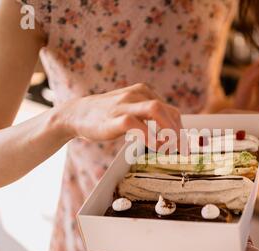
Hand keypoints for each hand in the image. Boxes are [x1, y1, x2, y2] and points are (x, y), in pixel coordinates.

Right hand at [59, 83, 181, 141]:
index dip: (180, 131)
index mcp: (143, 92)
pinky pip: (135, 124)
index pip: (171, 111)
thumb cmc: (107, 115)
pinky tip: (153, 147)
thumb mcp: (131, 108)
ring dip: (168, 130)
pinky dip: (149, 136)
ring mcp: (124, 105)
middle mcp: (136, 95)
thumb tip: (171, 132)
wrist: (77, 113)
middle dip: (178, 133)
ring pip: (155, 110)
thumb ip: (149, 115)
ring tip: (169, 148)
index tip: (182, 147)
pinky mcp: (114, 118)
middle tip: (179, 151)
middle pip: (167, 110)